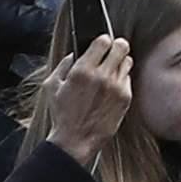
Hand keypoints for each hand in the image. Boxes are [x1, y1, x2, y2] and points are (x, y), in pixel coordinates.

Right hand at [38, 34, 135, 169]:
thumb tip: (73, 54)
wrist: (75, 141)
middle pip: (121, 46)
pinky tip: (112, 87)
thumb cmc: (62, 115)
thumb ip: (62, 65)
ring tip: (111, 71)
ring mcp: (116, 87)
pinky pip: (128, 79)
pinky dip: (122, 80)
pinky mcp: (125, 98)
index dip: (102, 41)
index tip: (100, 45)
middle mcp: (102, 76)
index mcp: (82, 70)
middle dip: (116, 47)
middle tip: (110, 53)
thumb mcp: (52, 87)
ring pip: (128, 61)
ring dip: (120, 63)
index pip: (103, 40)